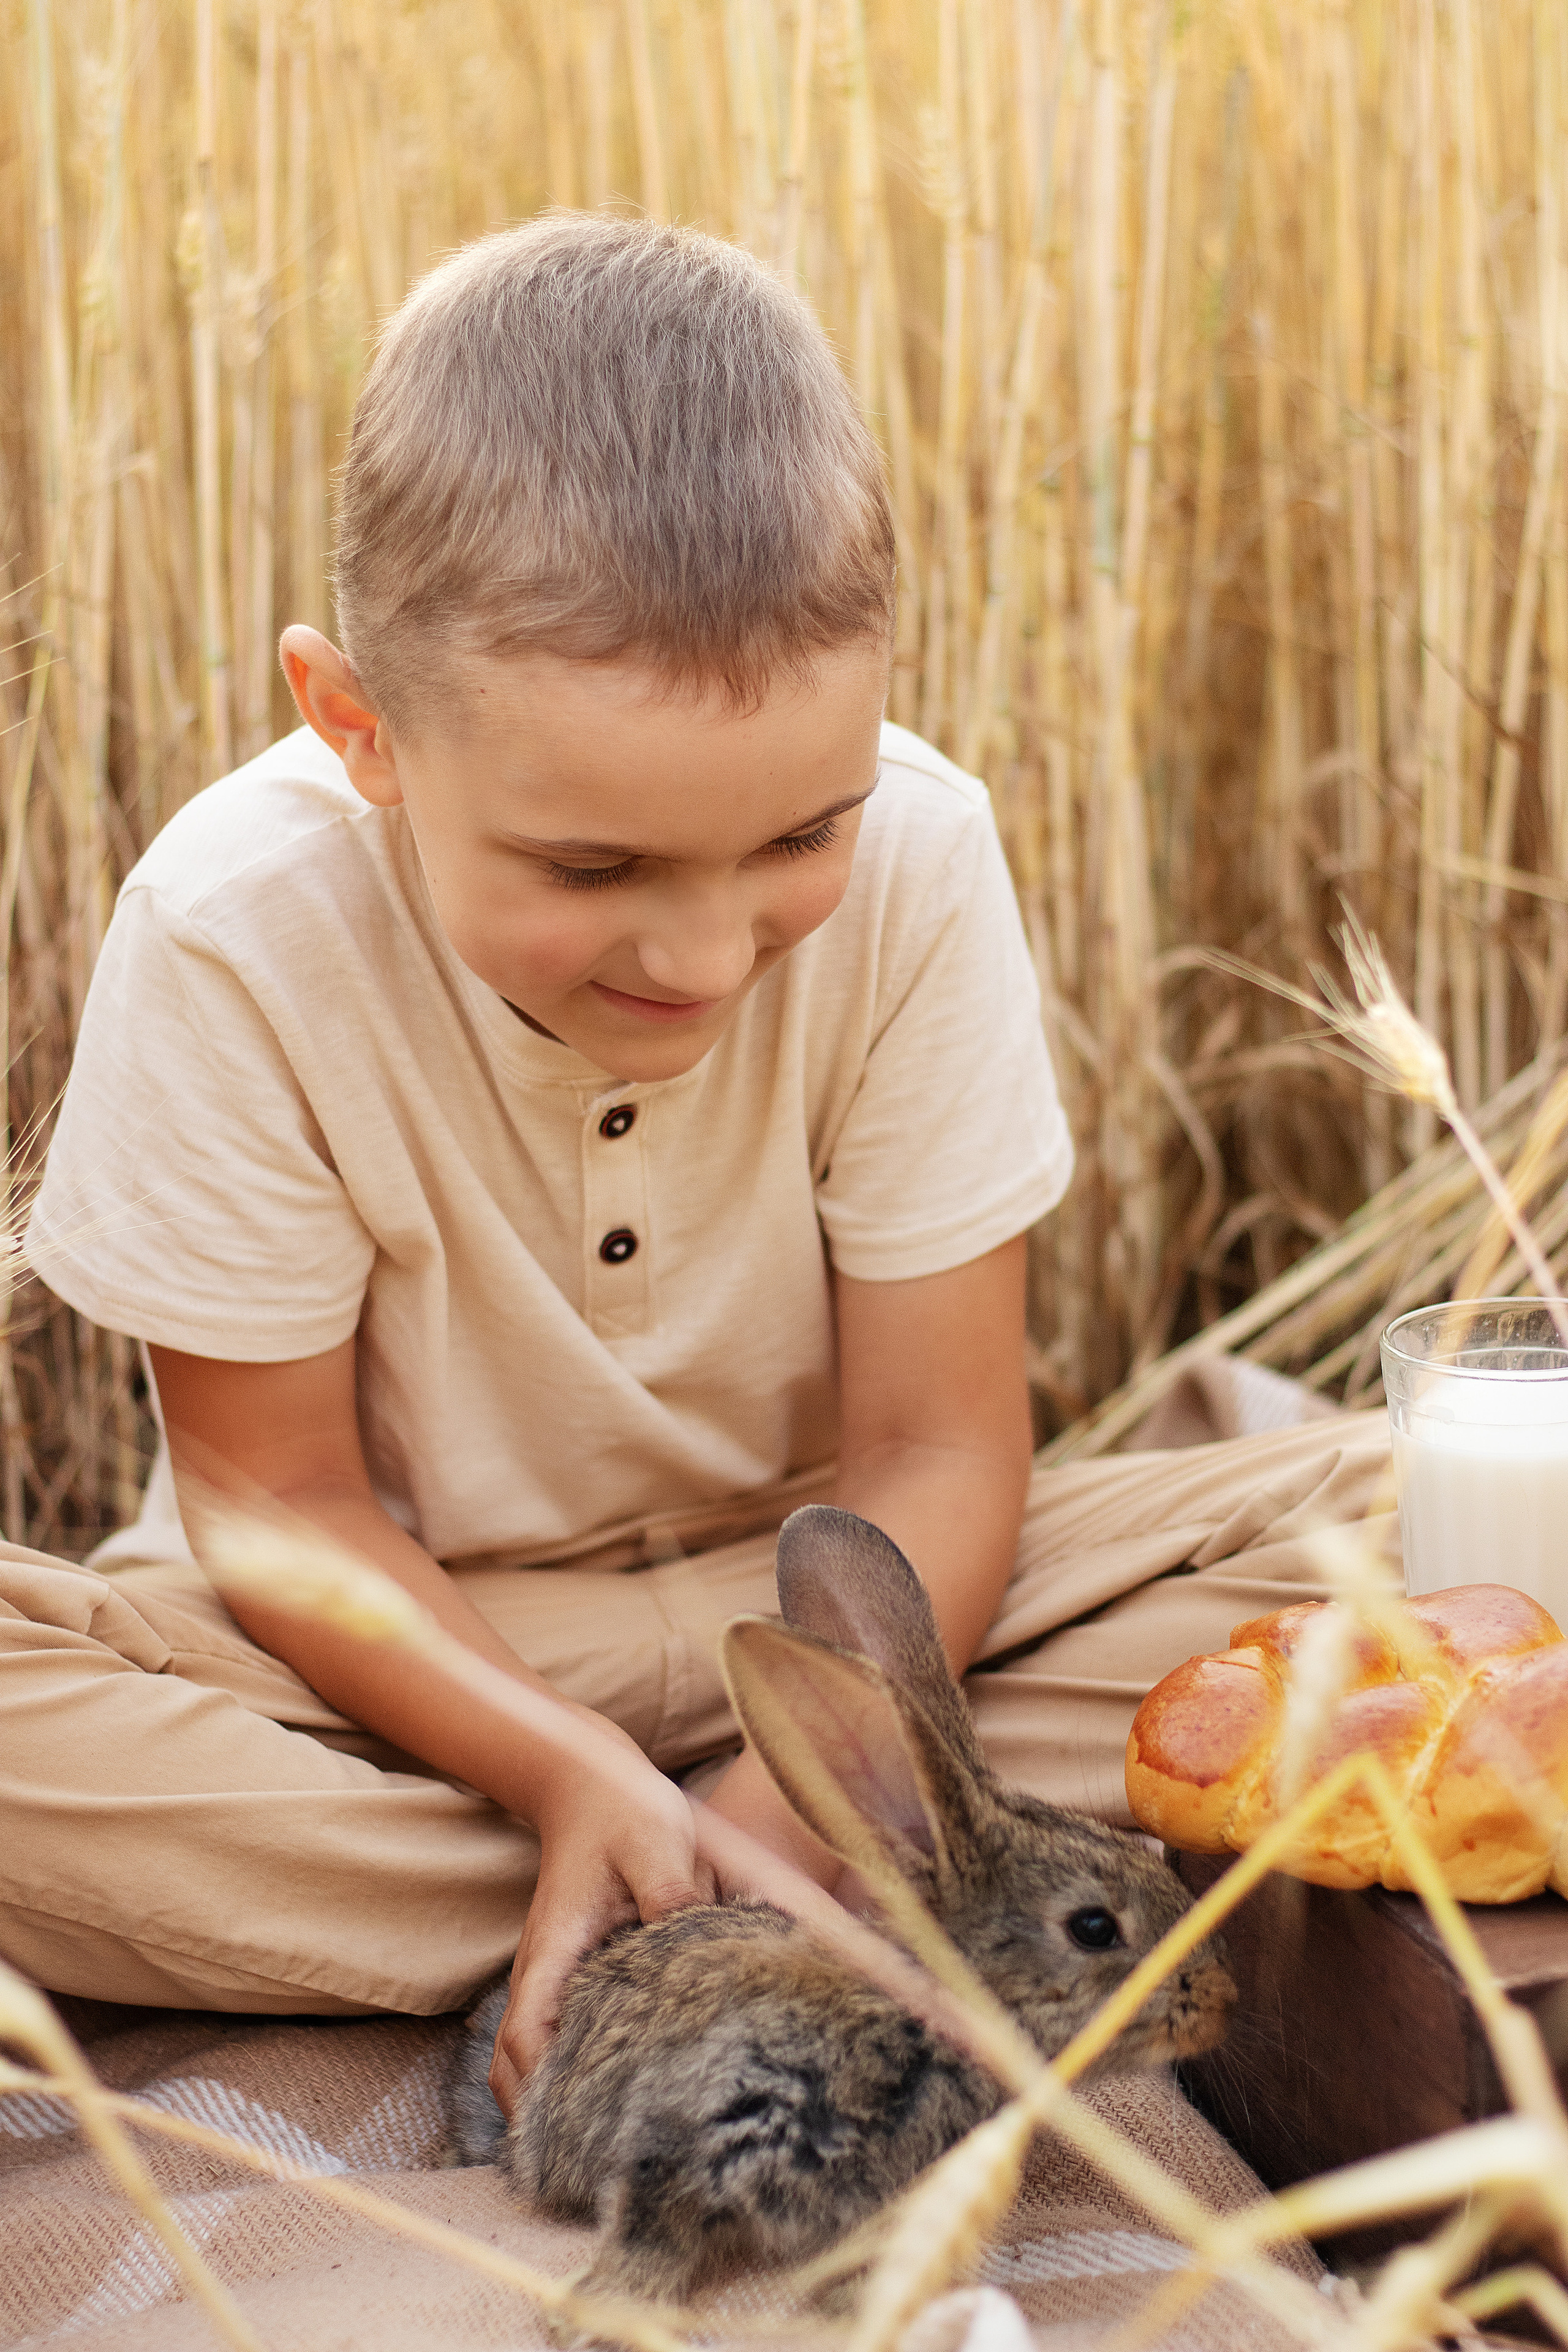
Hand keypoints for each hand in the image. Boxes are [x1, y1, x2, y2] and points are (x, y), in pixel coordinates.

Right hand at [487, 1720, 715, 2117]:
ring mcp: (552, 1973)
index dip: (539, 2091)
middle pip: (514, 2065)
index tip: (571, 2134)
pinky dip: (561, 2071)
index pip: (526, 2035)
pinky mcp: (571, 1970)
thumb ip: (671, 1896)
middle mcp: (543, 1969)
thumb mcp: (656, 1844)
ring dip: (548, 2099)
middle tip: (590, 2167)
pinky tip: (608, 2091)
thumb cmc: (623, 1810)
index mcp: (555, 1949)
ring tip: (597, 2146)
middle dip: (539, 2118)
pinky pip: (552, 2034)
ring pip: (527, 2055)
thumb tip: (691, 1948)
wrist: (589, 1779)